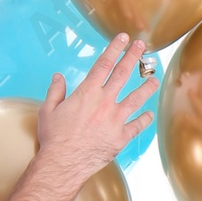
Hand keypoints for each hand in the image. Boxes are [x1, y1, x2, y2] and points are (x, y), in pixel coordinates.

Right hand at [34, 33, 151, 185]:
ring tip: (153, 78)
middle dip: (133, 57)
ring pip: (137, 98)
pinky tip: (149, 114)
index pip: (104, 64)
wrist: (64, 162)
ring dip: (146, 86)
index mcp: (87, 93)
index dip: (115, 48)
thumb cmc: (54, 138)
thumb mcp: (48, 111)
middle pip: (123, 74)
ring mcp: (115, 119)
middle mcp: (104, 102)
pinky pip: (137, 126)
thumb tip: (58, 77)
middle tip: (142, 46)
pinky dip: (145, 119)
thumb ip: (55, 91)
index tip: (123, 38)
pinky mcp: (121, 137)